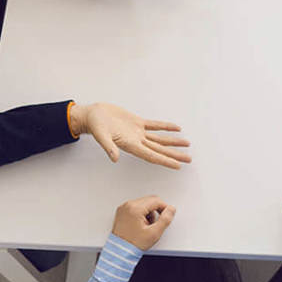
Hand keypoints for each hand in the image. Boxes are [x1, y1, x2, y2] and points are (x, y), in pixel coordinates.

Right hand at [69, 102, 190, 169]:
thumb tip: (114, 158)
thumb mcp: (101, 136)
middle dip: (175, 155)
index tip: (178, 166)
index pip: (152, 156)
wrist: (93, 114)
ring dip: (173, 142)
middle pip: (160, 150)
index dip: (165, 161)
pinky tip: (176, 128)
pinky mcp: (137, 122)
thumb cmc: (96, 126)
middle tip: (189, 159)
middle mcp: (137, 141)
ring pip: (160, 139)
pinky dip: (166, 127)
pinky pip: (155, 125)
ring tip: (187, 144)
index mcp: (130, 145)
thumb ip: (108, 147)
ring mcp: (138, 132)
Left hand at [112, 195, 176, 249]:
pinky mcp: (122, 212)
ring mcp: (123, 208)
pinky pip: (136, 207)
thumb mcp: (154, 233)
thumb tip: (171, 209)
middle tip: (157, 223)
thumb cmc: (133, 244)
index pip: (156, 200)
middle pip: (149, 200)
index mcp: (135, 208)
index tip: (166, 216)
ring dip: (149, 212)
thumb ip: (165, 219)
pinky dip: (141, 214)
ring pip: (143, 203)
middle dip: (156, 210)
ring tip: (147, 226)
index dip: (165, 208)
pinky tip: (141, 225)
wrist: (120, 252)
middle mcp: (128, 206)